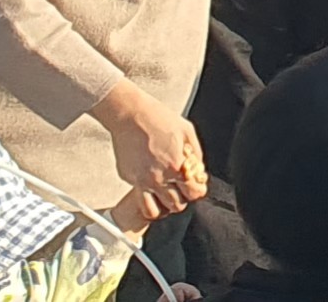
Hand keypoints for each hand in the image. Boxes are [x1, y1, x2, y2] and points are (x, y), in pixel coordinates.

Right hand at [95, 79, 207, 226]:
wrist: (130, 114)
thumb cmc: (158, 118)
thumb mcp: (187, 131)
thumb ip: (196, 155)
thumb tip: (199, 172)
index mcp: (176, 166)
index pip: (193, 194)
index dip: (197, 191)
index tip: (195, 186)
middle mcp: (158, 178)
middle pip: (176, 206)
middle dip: (181, 198)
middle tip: (180, 188)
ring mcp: (141, 181)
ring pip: (154, 212)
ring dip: (162, 205)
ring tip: (165, 194)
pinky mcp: (129, 179)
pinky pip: (139, 198)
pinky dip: (146, 198)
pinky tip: (150, 184)